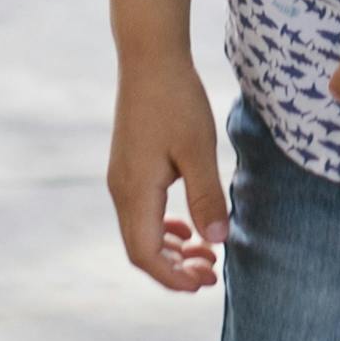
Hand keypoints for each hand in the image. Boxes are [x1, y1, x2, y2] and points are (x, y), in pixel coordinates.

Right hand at [107, 53, 230, 289]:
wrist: (149, 58)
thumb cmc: (176, 101)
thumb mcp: (199, 150)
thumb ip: (207, 198)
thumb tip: (218, 242)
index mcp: (135, 191)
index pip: (146, 254)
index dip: (174, 277)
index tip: (207, 282)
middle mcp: (121, 190)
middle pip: (141, 249)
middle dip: (176, 268)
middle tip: (213, 273)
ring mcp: (122, 178)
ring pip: (141, 232)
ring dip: (172, 250)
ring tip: (207, 253)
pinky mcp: (129, 167)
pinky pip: (142, 212)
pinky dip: (165, 228)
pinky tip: (188, 226)